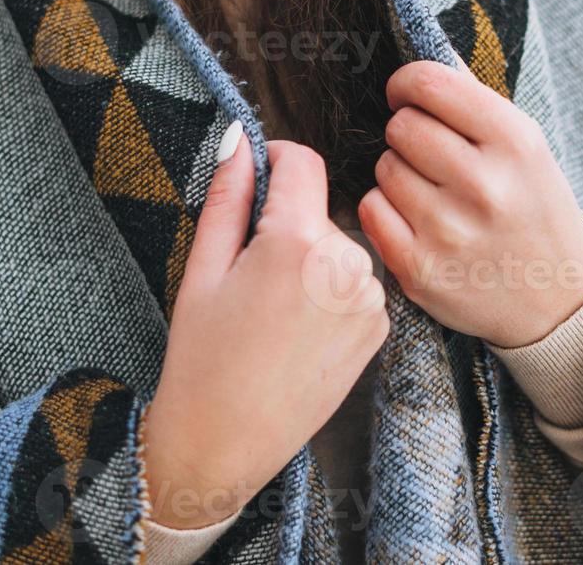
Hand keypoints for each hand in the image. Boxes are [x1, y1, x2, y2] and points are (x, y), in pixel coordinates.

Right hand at [140, 125, 389, 529]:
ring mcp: (370, 299)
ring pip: (338, 247)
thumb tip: (240, 138)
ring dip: (310, 260)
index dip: (275, 158)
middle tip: (248, 275)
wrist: (226, 444)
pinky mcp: (380, 327)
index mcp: (297, 242)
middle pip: (317, 210)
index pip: (302, 161)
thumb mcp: (203, 268)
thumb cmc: (203, 358)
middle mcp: (346, 265)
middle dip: (286, 225)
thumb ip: (228, 195)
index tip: (257, 174)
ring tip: (272, 310)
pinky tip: (298, 330)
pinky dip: (329, 293)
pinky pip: (355, 283)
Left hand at [357, 58, 582, 349]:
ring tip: (432, 193)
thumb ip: (472, 98)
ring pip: (384, 167)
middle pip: (401, 126)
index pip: (429, 83)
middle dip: (408, 133)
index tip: (411, 97)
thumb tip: (421, 48)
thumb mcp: (525, 146)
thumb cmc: (533, 208)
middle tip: (431, 155)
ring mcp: (449, 231)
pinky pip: (371, 209)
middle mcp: (484, 184)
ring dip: (398, 173)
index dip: (407, 85)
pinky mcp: (420, 270)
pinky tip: (416, 220)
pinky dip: (386, 210)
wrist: (557, 301)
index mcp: (515, 141)